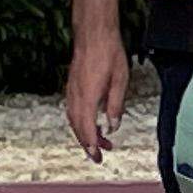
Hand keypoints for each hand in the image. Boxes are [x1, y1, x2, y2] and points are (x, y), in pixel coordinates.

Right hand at [64, 29, 127, 161]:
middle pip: (78, 128)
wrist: (94, 34)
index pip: (88, 130)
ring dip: (85, 134)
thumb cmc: (108, 53)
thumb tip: (113, 126)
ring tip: (100, 141)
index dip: (92, 146)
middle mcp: (75, 96)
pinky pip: (72, 110)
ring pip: (74, 120)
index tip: (98, 157)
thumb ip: (115, 106)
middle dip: (88, 145)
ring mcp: (71, 91)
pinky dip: (80, 122)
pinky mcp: (71, 86)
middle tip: (99, 156)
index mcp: (87, 97)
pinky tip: (90, 123)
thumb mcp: (120, 81)